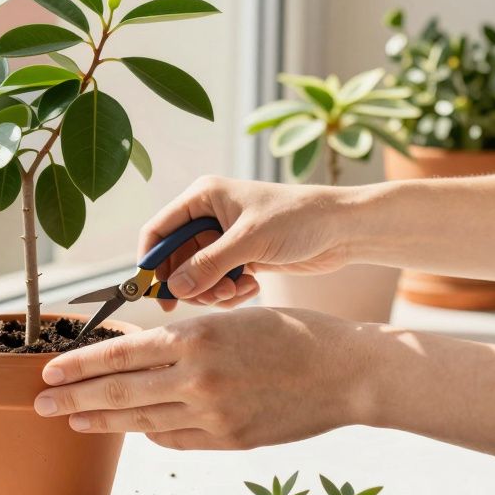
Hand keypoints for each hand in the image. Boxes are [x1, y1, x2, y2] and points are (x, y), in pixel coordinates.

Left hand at [35, 307, 372, 449]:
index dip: (79, 364)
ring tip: (72, 421)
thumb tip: (136, 357)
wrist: (345, 371)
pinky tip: (132, 429)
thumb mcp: (229, 319)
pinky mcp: (228, 441)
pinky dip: (151, 433)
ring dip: (101, 422)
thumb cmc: (290, 333)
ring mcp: (212, 415)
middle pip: (118, 393)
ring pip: (140, 421)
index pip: (119, 354)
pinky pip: (174, 439)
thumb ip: (182, 342)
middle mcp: (196, 379)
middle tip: (40, 403)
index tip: (49, 370)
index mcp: (194, 339)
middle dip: (73, 399)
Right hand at [141, 176, 353, 309]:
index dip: (151, 262)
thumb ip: (208, 264)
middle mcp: (208, 216)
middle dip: (190, 283)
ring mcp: (224, 239)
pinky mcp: (241, 258)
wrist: (343, 229)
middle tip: (211, 296)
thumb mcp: (249, 241)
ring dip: (212, 291)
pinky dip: (229, 292)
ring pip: (196, 276)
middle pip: (175, 259)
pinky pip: (218, 283)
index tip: (154, 293)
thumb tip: (174, 288)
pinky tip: (253, 288)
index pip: (159, 230)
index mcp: (202, 197)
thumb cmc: (298, 218)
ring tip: (237, 291)